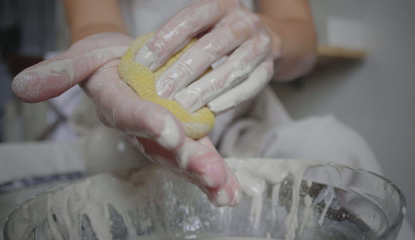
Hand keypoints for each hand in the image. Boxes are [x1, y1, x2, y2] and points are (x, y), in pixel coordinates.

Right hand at [11, 32, 240, 205]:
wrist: (126, 64)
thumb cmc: (105, 61)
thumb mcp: (83, 59)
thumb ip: (60, 72)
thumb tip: (22, 86)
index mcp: (117, 105)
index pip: (129, 114)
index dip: (146, 122)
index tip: (169, 131)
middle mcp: (140, 128)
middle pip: (161, 147)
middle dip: (185, 160)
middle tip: (207, 174)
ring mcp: (164, 136)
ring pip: (183, 158)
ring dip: (205, 174)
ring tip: (224, 192)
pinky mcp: (185, 135)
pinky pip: (200, 153)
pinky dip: (215, 172)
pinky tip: (229, 190)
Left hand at [134, 0, 279, 112]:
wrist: (268, 36)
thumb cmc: (222, 33)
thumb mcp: (204, 25)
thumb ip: (181, 39)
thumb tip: (144, 64)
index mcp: (221, 5)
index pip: (191, 19)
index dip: (166, 40)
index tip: (144, 63)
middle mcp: (243, 21)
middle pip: (212, 47)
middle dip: (184, 71)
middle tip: (163, 91)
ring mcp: (261, 43)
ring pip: (233, 69)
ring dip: (206, 89)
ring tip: (183, 105)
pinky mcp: (270, 66)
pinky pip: (251, 85)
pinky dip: (231, 99)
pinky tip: (212, 109)